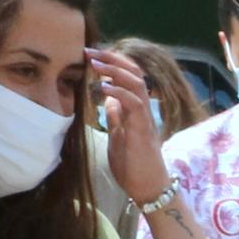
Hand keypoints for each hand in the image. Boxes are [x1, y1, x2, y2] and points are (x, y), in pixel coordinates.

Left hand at [89, 48, 168, 203]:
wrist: (148, 187)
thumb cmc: (134, 165)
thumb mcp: (119, 135)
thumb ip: (116, 116)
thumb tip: (108, 98)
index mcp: (137, 109)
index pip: (129, 77)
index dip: (112, 63)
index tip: (92, 55)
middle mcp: (144, 110)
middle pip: (135, 74)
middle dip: (112, 59)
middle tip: (90, 50)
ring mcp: (145, 118)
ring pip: (137, 84)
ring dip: (115, 70)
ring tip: (95, 63)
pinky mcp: (142, 129)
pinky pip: (134, 104)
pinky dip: (118, 92)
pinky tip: (102, 87)